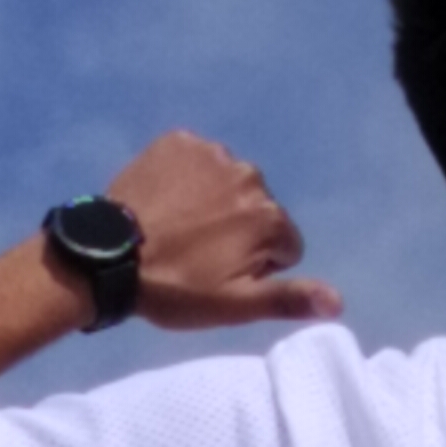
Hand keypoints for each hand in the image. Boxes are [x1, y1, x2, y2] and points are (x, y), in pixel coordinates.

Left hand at [109, 131, 341, 330]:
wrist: (106, 257)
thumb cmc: (175, 288)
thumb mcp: (234, 305)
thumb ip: (289, 298)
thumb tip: (339, 302)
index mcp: (270, 219)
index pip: (285, 246)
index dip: (257, 266)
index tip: (222, 274)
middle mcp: (251, 177)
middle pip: (258, 210)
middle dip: (238, 231)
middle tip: (198, 254)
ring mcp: (213, 153)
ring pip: (228, 183)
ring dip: (213, 202)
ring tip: (177, 228)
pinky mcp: (178, 141)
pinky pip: (195, 160)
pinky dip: (185, 177)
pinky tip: (163, 201)